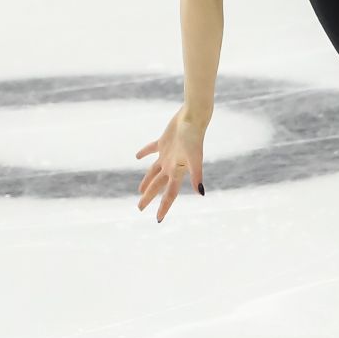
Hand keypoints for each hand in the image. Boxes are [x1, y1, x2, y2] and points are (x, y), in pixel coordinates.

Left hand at [135, 105, 208, 222]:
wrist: (194, 118)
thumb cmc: (194, 138)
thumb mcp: (195, 158)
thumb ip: (197, 175)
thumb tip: (201, 193)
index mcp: (178, 171)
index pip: (170, 194)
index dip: (164, 207)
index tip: (158, 219)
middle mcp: (172, 165)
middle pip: (158, 185)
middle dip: (149, 197)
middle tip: (140, 208)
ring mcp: (167, 154)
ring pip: (154, 171)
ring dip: (147, 180)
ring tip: (140, 190)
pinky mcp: (164, 142)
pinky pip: (151, 149)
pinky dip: (144, 153)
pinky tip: (137, 156)